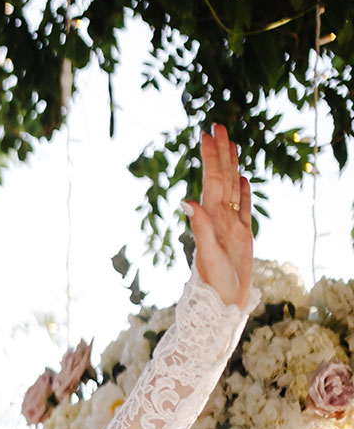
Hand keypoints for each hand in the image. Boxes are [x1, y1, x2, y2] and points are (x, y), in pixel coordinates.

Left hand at [187, 123, 252, 309]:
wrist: (222, 304)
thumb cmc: (214, 283)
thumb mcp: (207, 254)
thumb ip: (199, 227)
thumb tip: (187, 200)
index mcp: (211, 218)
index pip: (211, 180)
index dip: (210, 157)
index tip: (207, 133)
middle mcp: (219, 217)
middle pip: (221, 177)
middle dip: (220, 152)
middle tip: (218, 124)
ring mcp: (231, 225)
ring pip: (232, 187)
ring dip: (231, 165)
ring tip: (231, 143)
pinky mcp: (241, 235)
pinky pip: (243, 207)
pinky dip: (243, 191)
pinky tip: (242, 178)